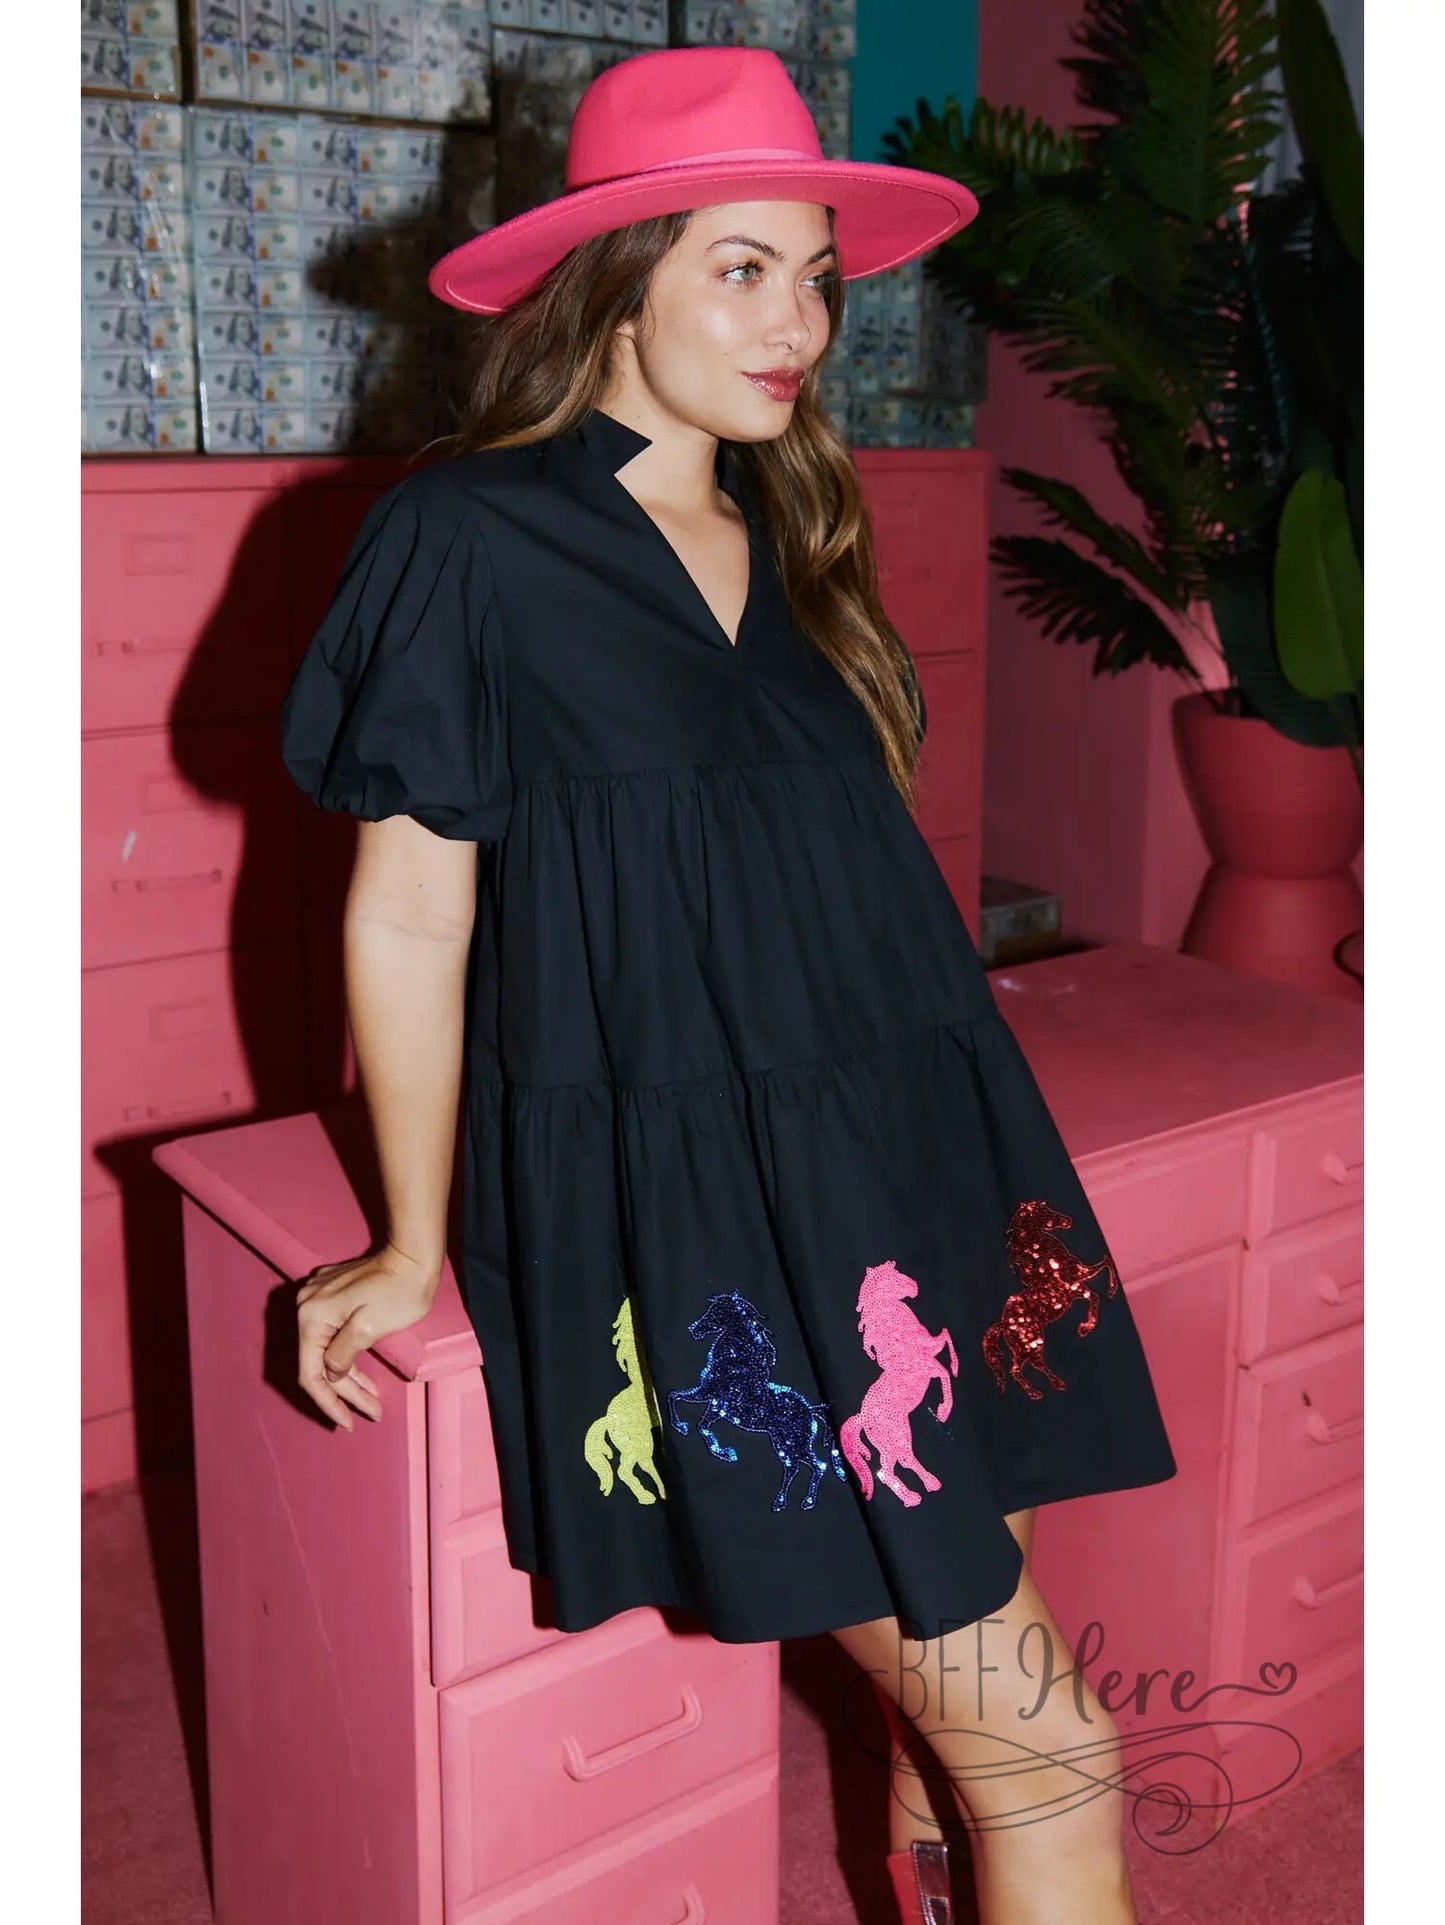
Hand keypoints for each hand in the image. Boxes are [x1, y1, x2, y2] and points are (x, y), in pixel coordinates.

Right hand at [295, 1241, 440, 1430]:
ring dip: (348, 1379)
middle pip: (319, 1364)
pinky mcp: (332, 1296)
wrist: (414, 1255)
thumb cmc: (399, 1290)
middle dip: (344, 1393)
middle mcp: (307, 1306)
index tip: (348, 1423)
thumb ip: (343, 1354)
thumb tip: (330, 1373)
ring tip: (373, 1402)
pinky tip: (364, 1377)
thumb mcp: (371, 1328)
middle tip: (372, 1413)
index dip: (328, 1402)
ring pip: (326, 1351)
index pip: (311, 1373)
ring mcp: (318, 1298)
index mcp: (312, 1315)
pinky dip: (348, 1358)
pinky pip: (332, 1336)